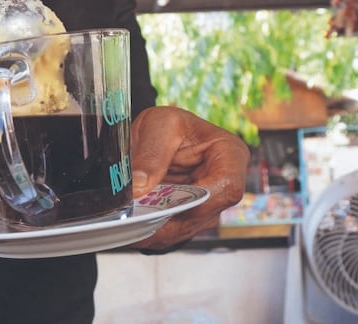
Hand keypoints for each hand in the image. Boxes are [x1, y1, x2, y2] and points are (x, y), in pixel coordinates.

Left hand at [128, 106, 248, 251]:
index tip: (167, 203)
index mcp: (229, 154)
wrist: (156, 134)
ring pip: (184, 229)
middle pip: (203, 214)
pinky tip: (131, 226)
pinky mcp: (188, 218)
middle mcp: (224, 185)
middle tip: (134, 218)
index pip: (227, 186)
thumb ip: (151, 155)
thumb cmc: (169, 124)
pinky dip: (150, 231)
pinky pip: (171, 233)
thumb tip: (140, 187)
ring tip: (128, 224)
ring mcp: (207, 206)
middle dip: (167, 219)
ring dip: (155, 229)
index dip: (199, 200)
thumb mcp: (159, 125)